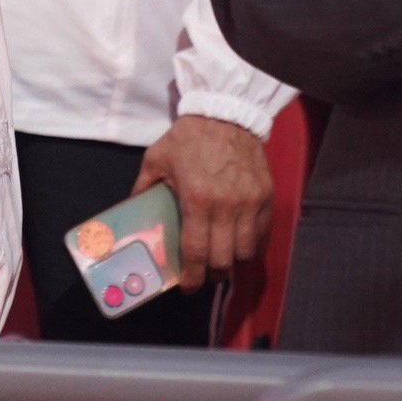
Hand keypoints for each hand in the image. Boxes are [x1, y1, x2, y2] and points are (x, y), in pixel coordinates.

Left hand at [133, 117, 272, 291]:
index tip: (188, 287)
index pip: (196, 252)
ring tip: (223, 263)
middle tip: (204, 276)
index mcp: (197, 200)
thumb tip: (135, 211)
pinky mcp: (266, 197)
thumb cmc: (188, 137)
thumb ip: (144, 188)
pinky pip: (263, 234)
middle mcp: (226, 207)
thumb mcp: (156, 159)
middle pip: (224, 259)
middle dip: (213, 275)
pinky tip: (242, 247)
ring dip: (234, 263)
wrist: (225, 113)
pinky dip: (253, 247)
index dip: (192, 276)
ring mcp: (249, 203)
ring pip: (246, 251)